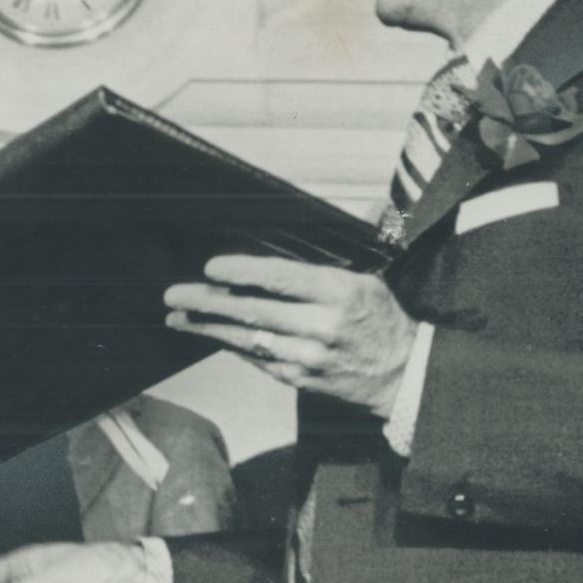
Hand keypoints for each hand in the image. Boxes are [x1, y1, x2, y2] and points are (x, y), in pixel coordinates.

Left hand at [164, 255, 418, 415]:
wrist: (407, 375)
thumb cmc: (384, 318)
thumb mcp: (373, 276)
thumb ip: (359, 240)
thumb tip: (369, 203)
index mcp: (341, 293)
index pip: (283, 278)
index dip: (244, 272)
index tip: (212, 267)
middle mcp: (323, 326)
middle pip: (256, 311)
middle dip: (209, 302)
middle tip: (174, 294)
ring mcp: (310, 356)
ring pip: (250, 340)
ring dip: (208, 328)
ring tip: (177, 316)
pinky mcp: (302, 379)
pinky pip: (258, 360)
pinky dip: (232, 346)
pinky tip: (209, 335)